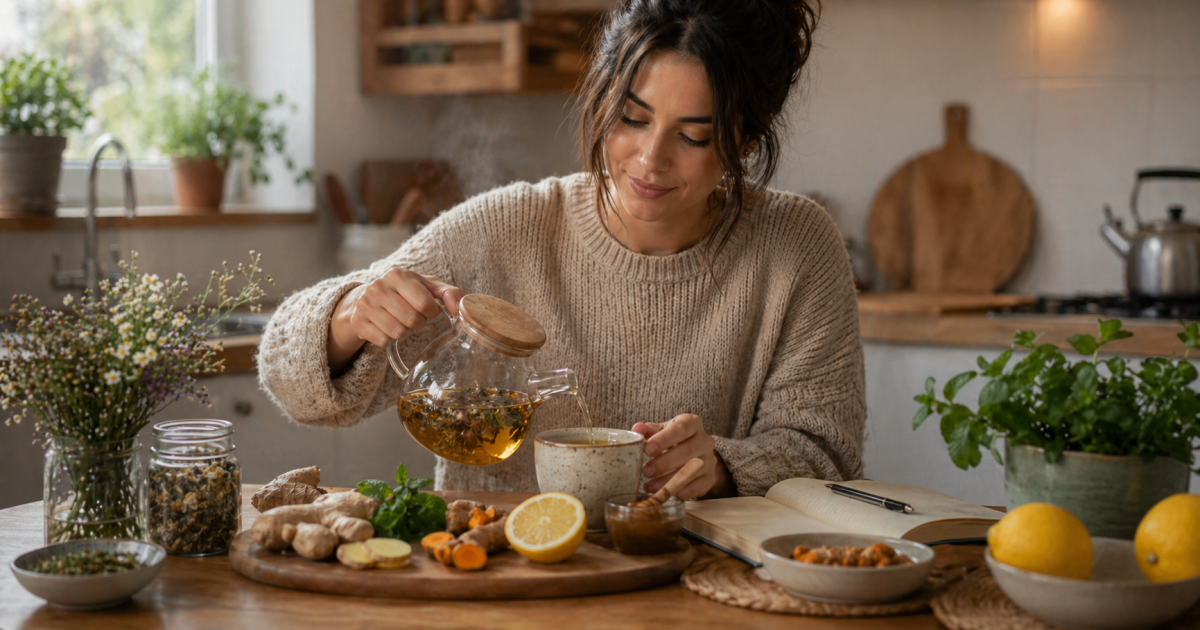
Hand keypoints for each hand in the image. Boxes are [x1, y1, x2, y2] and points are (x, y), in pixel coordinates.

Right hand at [328, 268, 462, 373]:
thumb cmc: (405, 291)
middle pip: (413, 320)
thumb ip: (449, 293)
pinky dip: (390, 339)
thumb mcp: (427, 286)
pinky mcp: (358, 321)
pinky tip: (387, 327)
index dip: (432, 313)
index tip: (429, 311)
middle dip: (419, 323)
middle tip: (414, 317)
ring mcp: (365, 304)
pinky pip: (384, 341)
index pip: (426, 304)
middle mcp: (378, 287)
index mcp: (397, 275)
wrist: (368, 297)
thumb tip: (459, 310)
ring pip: (398, 333)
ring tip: (401, 321)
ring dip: (405, 332)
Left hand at [631, 414, 733, 499]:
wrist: (694, 453)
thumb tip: (637, 429)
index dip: (664, 439)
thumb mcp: (661, 431)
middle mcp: (705, 441)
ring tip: (649, 485)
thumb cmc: (673, 439)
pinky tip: (663, 492)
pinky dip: (678, 491)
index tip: (647, 449)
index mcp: (693, 424)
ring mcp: (709, 461)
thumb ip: (648, 430)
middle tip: (646, 470)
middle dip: (665, 462)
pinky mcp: (710, 479)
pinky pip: (696, 488)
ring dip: (668, 480)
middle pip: (687, 451)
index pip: (681, 428)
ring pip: (691, 471)